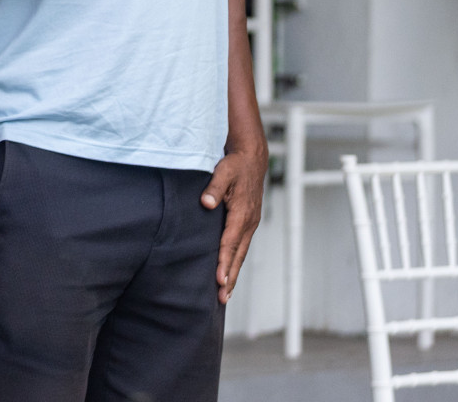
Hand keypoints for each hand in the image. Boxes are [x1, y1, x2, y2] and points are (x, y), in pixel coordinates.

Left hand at [201, 140, 267, 303]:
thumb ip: (213, 186)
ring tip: (225, 294)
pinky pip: (240, 246)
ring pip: (240, 253)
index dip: (224, 261)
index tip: (219, 279)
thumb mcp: (223, 171)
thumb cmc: (235, 165)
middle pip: (238, 254)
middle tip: (222, 297)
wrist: (251, 159)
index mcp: (241, 213)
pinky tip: (228, 272)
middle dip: (230, 276)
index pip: (230, 242)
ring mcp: (249, 224)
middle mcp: (248, 222)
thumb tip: (206, 203)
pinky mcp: (246, 223)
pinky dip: (235, 261)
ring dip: (233, 273)